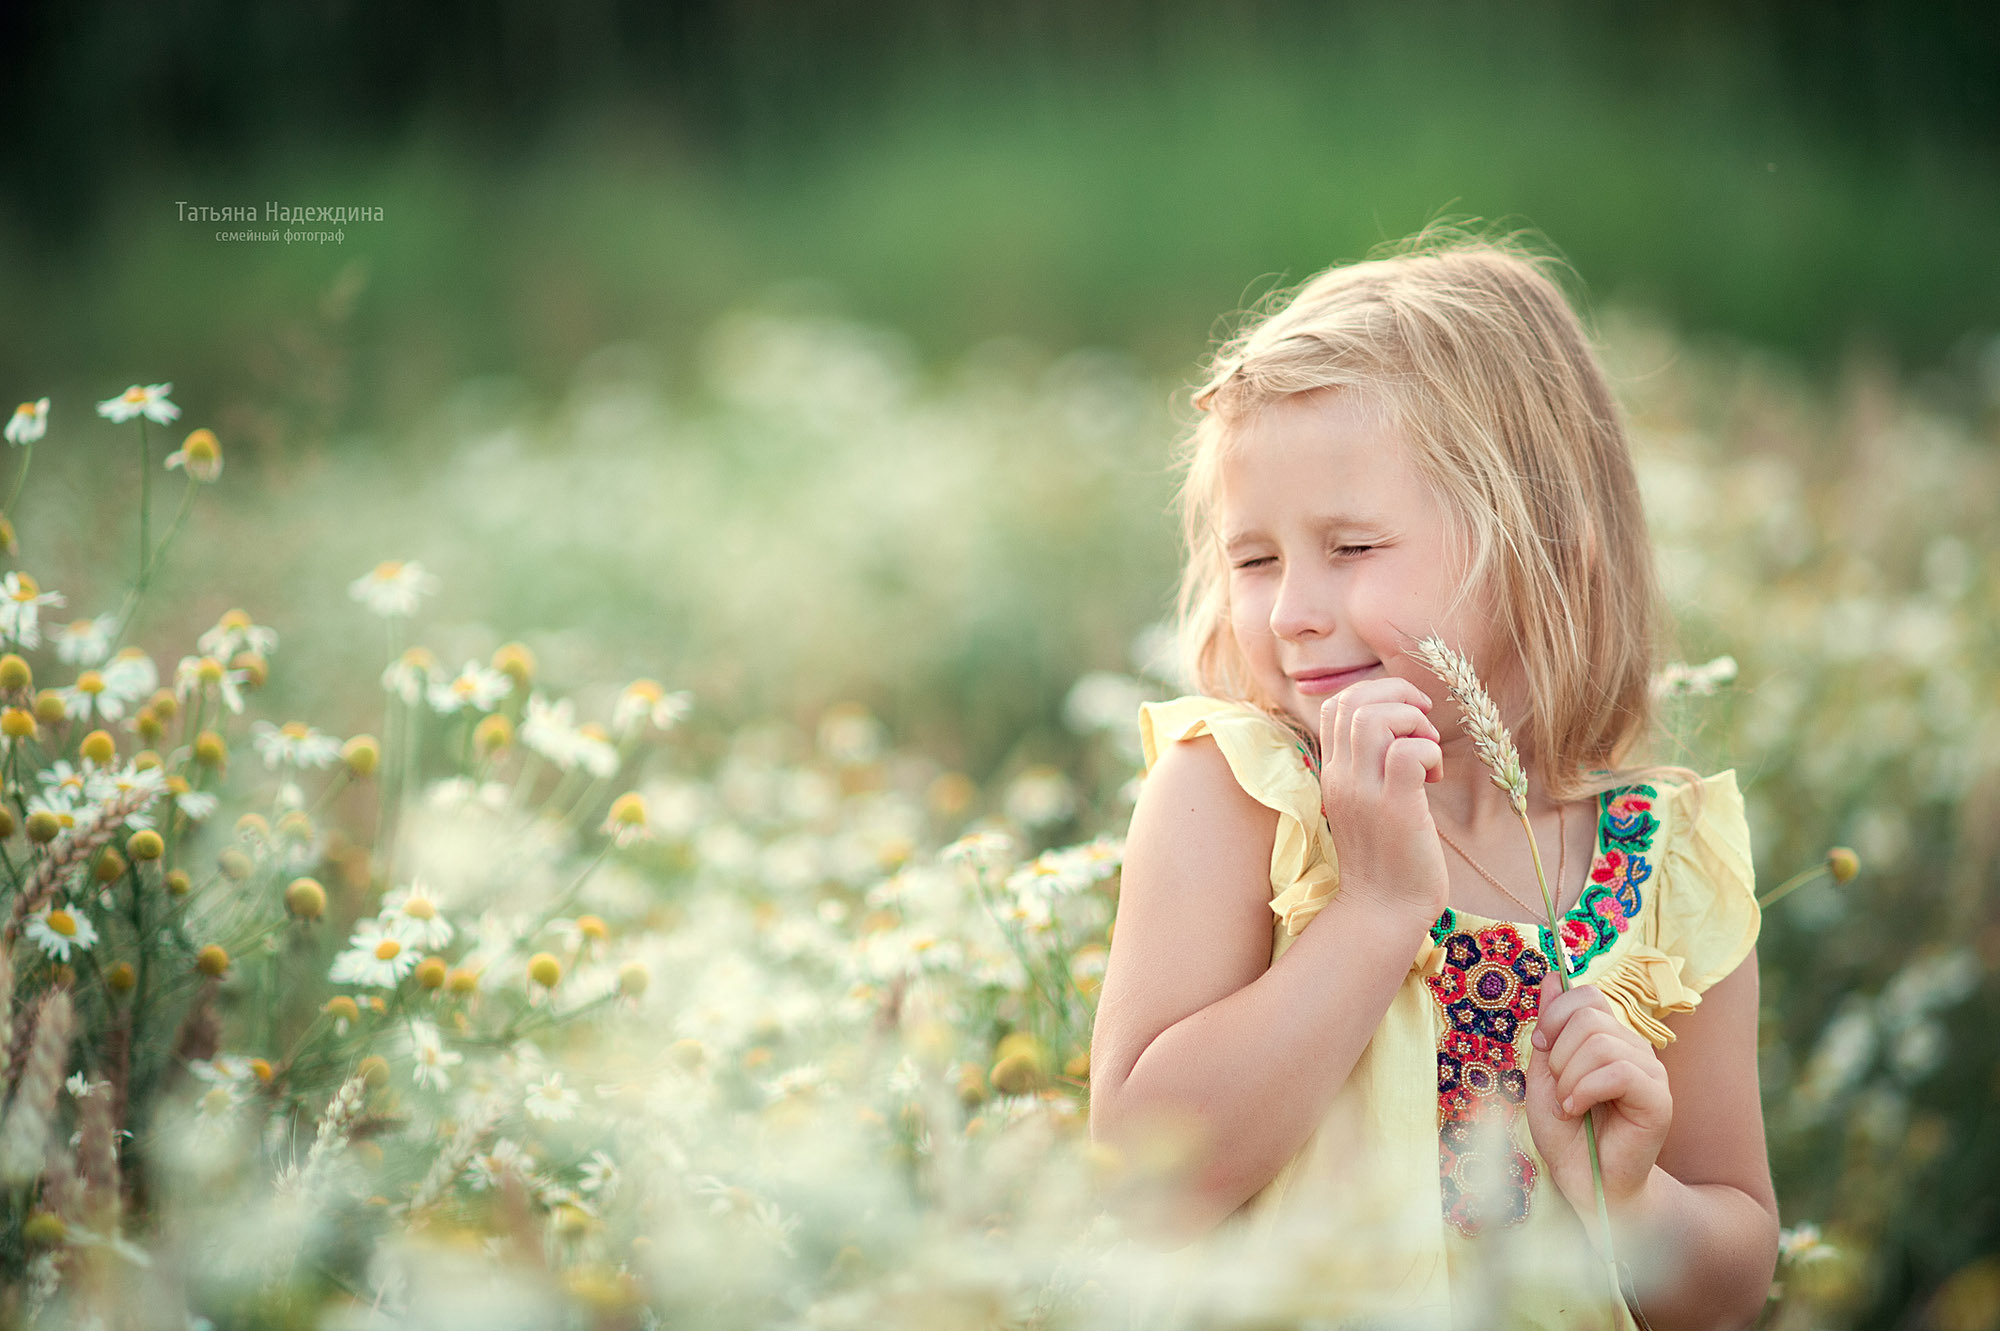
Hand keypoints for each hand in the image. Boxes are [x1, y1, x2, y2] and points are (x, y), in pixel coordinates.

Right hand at [1316, 676, 1446, 922]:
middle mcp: (1341, 775)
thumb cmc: (1387, 859)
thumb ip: (1373, 768)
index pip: (1338, 704)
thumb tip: (1403, 735)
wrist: (1383, 910)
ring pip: (1375, 718)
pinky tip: (1435, 777)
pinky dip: (1428, 751)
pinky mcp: (1394, 807)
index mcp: (1334, 771)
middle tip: (1424, 727)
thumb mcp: (1369, 803)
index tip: (1409, 717)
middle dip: (1399, 697)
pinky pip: (1407, 752)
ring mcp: (1363, 791)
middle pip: (1354, 700)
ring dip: (1412, 721)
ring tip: (1428, 753)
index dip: (1377, 694)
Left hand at [1524, 971, 1671, 1220]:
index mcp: (1608, 1039)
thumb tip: (1553, 975)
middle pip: (1589, 1019)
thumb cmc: (1566, 1134)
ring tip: (1571, 1106)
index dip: (1556, 1015)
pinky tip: (1579, 1112)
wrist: (1587, 1183)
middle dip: (1559, 1055)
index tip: (1542, 1048)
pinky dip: (1586, 1091)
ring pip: (1601, 1044)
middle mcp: (1634, 1049)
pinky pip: (1619, 1072)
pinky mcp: (1659, 1098)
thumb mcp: (1544, 1074)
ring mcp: (1650, 1072)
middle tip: (1560, 1089)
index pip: (1588, 996)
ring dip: (1570, 1078)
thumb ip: (1550, 1028)